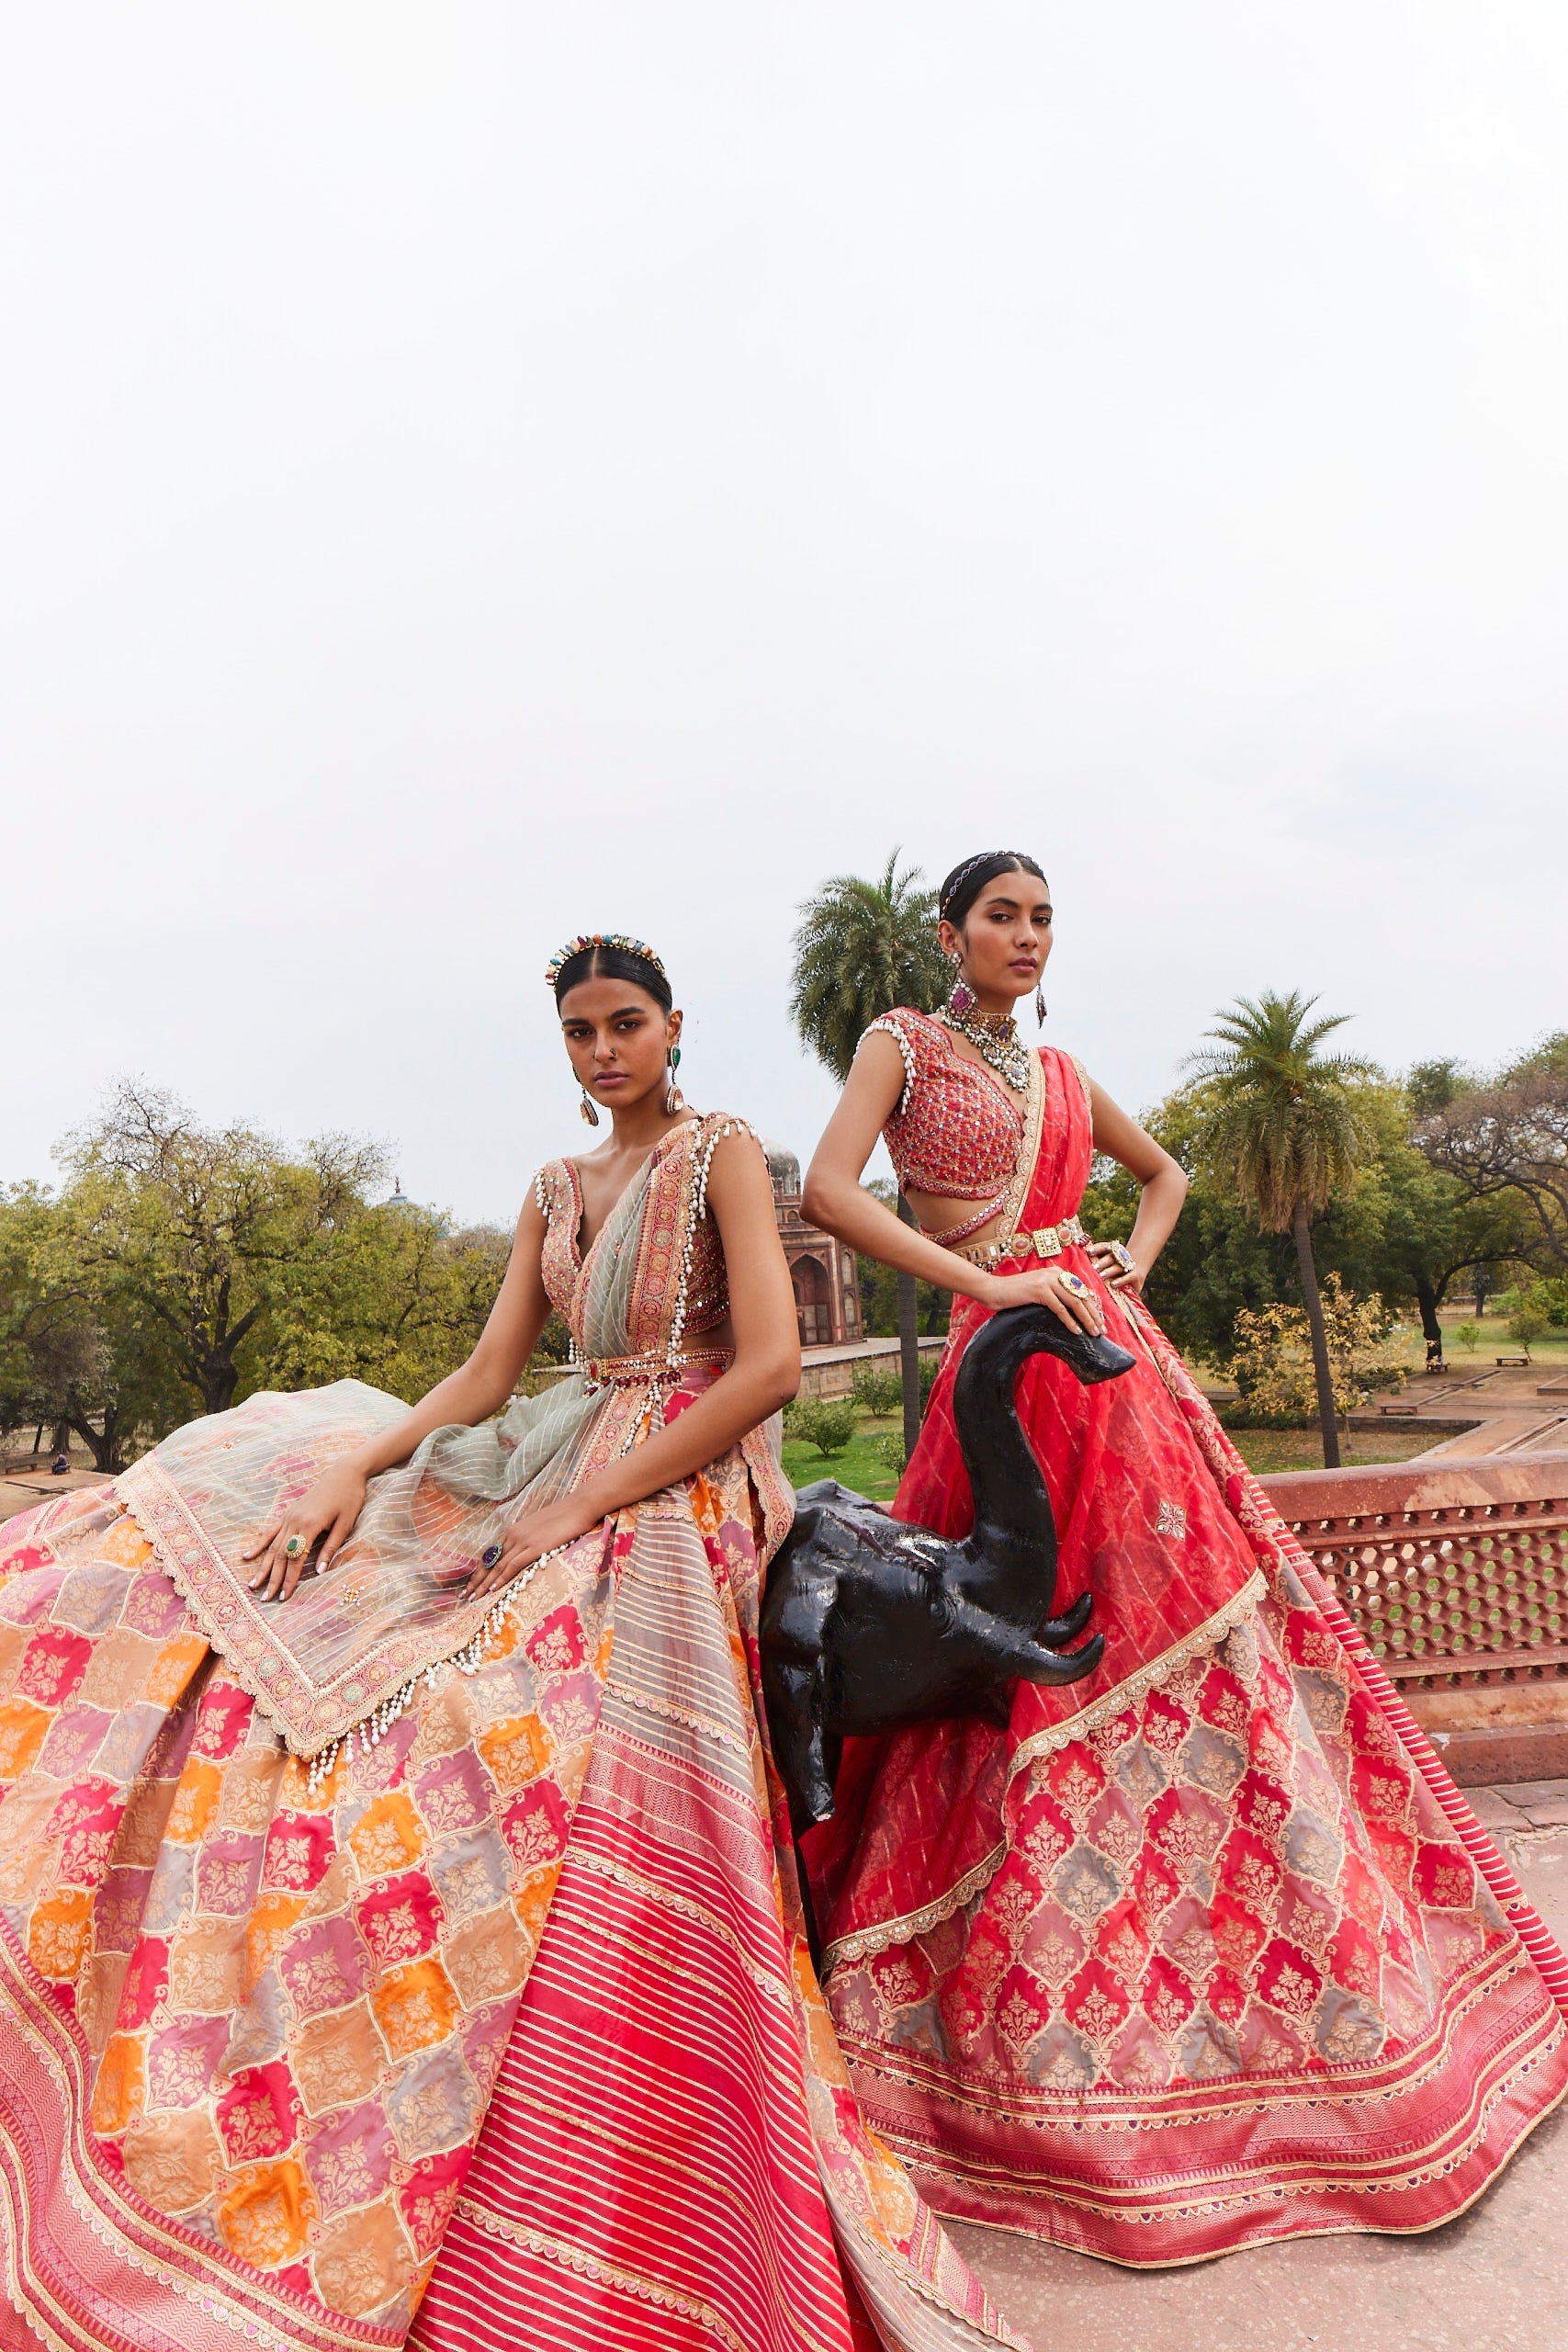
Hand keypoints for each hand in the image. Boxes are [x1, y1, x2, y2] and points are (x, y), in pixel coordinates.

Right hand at [242, 1460, 368, 1601]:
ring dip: (263, 1567)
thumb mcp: (345, 1524)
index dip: (290, 1579)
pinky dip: (259, 1545)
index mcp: (310, 1525)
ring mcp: (289, 1517)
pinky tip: (248, 1556)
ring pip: (273, 1546)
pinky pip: (270, 1532)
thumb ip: (330, 1548)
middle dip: (273, 1579)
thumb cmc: (349, 1498)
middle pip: (281, 1556)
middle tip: (265, 1599)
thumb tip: (319, 1572)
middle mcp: (295, 1521)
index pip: (296, 1559)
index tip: (284, 1596)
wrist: (344, 1473)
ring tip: (253, 1585)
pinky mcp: (288, 1513)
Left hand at [463, 1491, 602, 1601]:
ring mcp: (523, 1541)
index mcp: (513, 1530)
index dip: (479, 1571)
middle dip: (476, 1581)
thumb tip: (524, 1553)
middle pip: (490, 1562)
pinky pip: (514, 1565)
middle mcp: (514, 1535)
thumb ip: (528, 1539)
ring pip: (498, 1566)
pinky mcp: (535, 1547)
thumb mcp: (539, 1528)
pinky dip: (502, 1578)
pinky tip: (493, 1589)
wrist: (578, 1507)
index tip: (471, 1584)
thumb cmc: (563, 1517)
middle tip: (465, 1596)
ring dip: (484, 1584)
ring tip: (474, 1598)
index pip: (490, 1554)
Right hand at [984, 1263, 1105, 1334]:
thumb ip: (1055, 1295)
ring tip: (1093, 1333)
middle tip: (1101, 1330)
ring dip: (1086, 1319)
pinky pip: (1060, 1308)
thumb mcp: (1039, 1291)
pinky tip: (1076, 1331)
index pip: (1082, 1290)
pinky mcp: (1039, 1290)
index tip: (1099, 1322)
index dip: (1092, 1307)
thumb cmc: (1014, 1295)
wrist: (993, 1290)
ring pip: (1074, 1301)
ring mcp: (1047, 1280)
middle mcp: (1055, 1273)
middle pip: (1081, 1295)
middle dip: (1094, 1314)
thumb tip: (1075, 1311)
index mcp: (1057, 1272)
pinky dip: (1070, 1321)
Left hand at [1089, 1239, 1142, 1293]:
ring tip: (1101, 1276)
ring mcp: (1129, 1265)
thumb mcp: (1106, 1266)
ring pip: (1118, 1267)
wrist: (1136, 1273)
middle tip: (1093, 1267)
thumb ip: (1096, 1262)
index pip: (1105, 1247)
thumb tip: (1078, 1263)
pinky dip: (1121, 1280)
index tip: (1088, 1251)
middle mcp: (1121, 1256)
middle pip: (1111, 1257)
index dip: (1097, 1248)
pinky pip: (1129, 1276)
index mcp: (1113, 1251)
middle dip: (1102, 1262)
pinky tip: (1113, 1284)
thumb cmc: (1115, 1271)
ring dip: (1109, 1271)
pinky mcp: (1136, 1275)